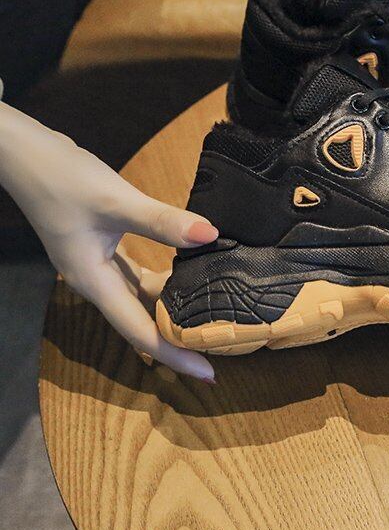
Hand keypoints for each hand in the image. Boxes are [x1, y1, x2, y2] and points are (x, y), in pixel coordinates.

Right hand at [0, 103, 217, 381]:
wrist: (27, 155)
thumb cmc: (64, 179)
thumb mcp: (116, 200)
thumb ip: (162, 221)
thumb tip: (211, 235)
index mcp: (94, 283)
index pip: (140, 332)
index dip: (174, 354)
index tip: (208, 374)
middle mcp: (96, 281)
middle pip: (141, 321)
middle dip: (177, 337)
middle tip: (220, 347)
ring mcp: (97, 265)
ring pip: (139, 298)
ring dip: (170, 309)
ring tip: (209, 316)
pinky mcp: (102, 245)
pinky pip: (135, 275)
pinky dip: (160, 281)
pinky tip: (185, 273)